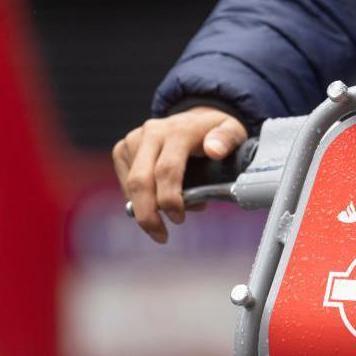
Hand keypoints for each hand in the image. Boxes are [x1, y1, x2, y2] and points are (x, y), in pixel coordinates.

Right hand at [113, 107, 247, 242]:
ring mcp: (135, 138)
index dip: (171, 199)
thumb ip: (226, 139)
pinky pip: (124, 181)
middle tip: (161, 236)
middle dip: (148, 214)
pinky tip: (154, 205)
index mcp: (179, 130)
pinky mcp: (123, 147)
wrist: (196, 119)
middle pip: (141, 180)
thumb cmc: (216, 133)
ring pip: (130, 183)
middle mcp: (152, 132)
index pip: (167, 170)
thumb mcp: (232, 132)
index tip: (179, 219)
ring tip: (162, 224)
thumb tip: (214, 150)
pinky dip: (137, 199)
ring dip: (144, 209)